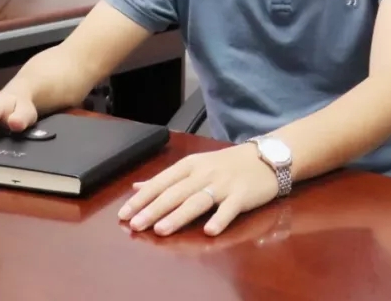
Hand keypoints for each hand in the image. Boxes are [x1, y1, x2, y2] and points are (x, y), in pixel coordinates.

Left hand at [117, 142, 278, 236]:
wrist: (267, 157)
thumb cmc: (227, 164)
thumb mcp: (195, 165)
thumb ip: (166, 179)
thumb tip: (137, 187)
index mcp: (190, 165)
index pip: (161, 182)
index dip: (142, 198)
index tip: (124, 214)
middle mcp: (204, 173)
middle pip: (176, 192)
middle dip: (154, 209)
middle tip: (135, 225)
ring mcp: (224, 184)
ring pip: (198, 200)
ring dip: (179, 215)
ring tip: (161, 230)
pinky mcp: (243, 195)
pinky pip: (230, 208)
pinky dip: (219, 219)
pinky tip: (208, 232)